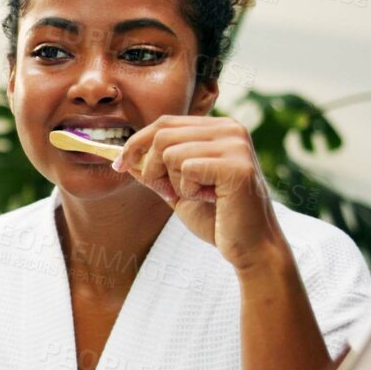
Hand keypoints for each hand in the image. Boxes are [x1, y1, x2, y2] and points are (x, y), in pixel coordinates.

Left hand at [116, 115, 289, 273]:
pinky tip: (211, 200)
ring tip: (197, 196)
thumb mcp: (177, 189)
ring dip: (173, 183)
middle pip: (162, 134)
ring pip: (170, 152)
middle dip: (152, 168)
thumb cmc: (216, 218)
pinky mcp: (237, 166)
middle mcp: (230, 129)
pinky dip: (188, 191)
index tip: (120, 165)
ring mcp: (236, 145)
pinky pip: (187, 169)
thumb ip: (155, 170)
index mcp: (218, 128)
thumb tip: (123, 157)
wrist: (249, 247)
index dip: (136, 143)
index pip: (164, 122)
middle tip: (168, 192)